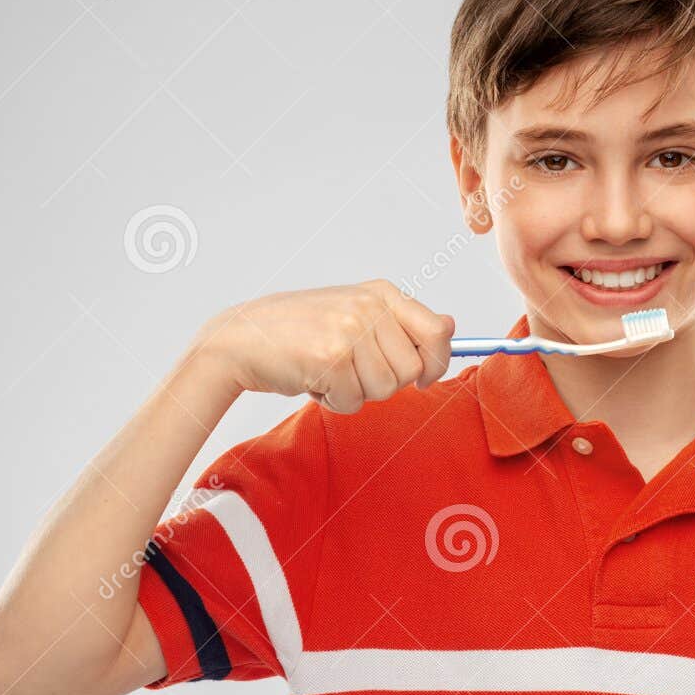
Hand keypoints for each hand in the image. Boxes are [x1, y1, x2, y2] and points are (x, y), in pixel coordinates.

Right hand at [197, 280, 454, 414]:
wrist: (242, 338)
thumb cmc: (301, 332)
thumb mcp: (356, 314)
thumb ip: (403, 323)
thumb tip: (451, 327)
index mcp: (381, 293)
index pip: (438, 332)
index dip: (435, 363)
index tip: (421, 377)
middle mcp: (369, 306)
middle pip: (412, 370)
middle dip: (385, 383)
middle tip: (351, 369)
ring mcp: (349, 329)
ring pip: (385, 390)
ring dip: (356, 392)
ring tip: (329, 371)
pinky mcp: (330, 357)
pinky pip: (353, 401)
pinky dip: (333, 401)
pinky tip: (312, 379)